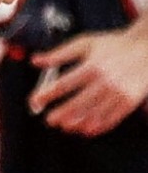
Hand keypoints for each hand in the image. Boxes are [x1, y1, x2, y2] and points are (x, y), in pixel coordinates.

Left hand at [29, 29, 147, 135]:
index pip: (64, 84)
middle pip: (79, 103)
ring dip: (78, 122)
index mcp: (92, 66)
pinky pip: (112, 119)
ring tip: (65, 126)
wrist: (144, 49)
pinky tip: (87, 129)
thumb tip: (36, 60)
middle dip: (62, 113)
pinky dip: (98, 126)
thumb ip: (58, 53)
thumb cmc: (112, 45)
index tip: (36, 100)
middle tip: (50, 119)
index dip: (48, 94)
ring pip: (94, 114)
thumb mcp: (83, 43)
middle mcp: (105, 81)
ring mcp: (118, 93)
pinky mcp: (128, 102)